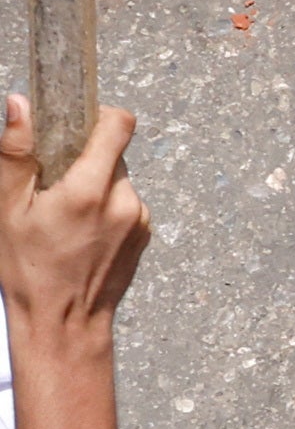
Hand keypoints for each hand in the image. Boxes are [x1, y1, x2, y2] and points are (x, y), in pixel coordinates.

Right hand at [0, 103, 142, 344]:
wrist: (62, 325)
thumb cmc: (27, 271)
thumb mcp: (6, 210)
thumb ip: (15, 153)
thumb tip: (21, 103)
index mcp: (90, 189)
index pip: (119, 123)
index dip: (98, 115)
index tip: (74, 126)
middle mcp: (125, 199)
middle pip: (113, 154)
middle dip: (84, 160)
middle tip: (53, 187)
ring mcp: (141, 217)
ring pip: (119, 180)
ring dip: (95, 186)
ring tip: (64, 218)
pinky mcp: (147, 233)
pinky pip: (127, 204)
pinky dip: (107, 208)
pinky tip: (81, 234)